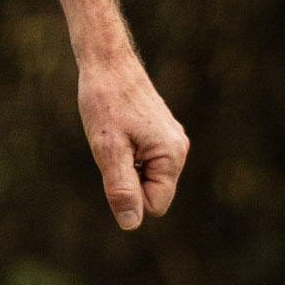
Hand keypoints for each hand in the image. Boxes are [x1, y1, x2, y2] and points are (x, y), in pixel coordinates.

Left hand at [79, 51, 187, 229]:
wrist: (107, 61)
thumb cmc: (105, 102)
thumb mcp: (108, 150)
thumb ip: (122, 189)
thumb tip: (131, 224)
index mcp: (172, 155)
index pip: (155, 205)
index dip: (129, 194)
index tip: (115, 161)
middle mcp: (179, 148)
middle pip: (152, 192)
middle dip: (128, 179)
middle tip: (112, 146)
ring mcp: (171, 139)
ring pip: (146, 176)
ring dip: (126, 165)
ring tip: (114, 135)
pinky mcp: (161, 132)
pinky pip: (145, 160)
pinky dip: (128, 152)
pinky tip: (118, 129)